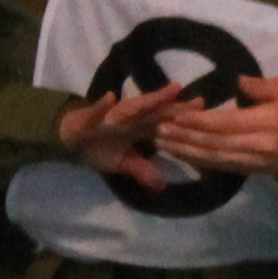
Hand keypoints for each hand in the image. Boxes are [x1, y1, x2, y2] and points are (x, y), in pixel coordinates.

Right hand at [57, 81, 186, 190]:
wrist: (69, 137)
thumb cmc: (99, 147)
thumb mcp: (122, 163)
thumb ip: (141, 170)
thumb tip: (162, 186)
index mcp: (139, 127)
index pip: (166, 123)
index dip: (185, 121)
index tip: (208, 118)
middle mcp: (129, 118)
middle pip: (157, 111)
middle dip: (177, 107)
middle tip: (199, 103)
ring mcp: (110, 116)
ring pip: (132, 108)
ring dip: (148, 100)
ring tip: (168, 92)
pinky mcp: (88, 118)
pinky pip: (94, 111)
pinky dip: (100, 106)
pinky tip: (108, 97)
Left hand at [151, 73, 277, 176]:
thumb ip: (262, 86)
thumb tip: (237, 81)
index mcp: (267, 123)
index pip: (227, 122)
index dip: (200, 120)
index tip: (177, 114)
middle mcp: (256, 145)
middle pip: (214, 142)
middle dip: (185, 136)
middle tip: (159, 129)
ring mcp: (250, 161)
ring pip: (212, 157)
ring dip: (184, 151)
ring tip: (161, 142)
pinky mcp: (245, 170)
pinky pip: (217, 166)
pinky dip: (195, 160)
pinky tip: (178, 153)